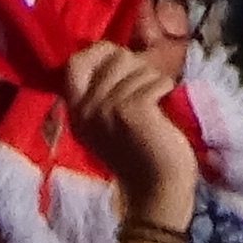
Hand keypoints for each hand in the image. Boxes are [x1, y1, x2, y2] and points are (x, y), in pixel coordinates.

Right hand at [59, 42, 202, 226]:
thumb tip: (115, 52)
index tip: (122, 64)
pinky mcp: (130, 111)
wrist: (157, 189)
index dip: (101, 53)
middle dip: (137, 67)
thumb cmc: (141, 152)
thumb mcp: (109, 121)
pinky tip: (163, 113)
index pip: (75, 62)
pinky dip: (167, 90)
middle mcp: (85, 110)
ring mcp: (105, 110)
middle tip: (145, 95)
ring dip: (154, 81)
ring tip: (155, 109)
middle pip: (113, 57)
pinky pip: (155, 81)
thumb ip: (103, 91)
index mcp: (76, 112)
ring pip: (138, 67)